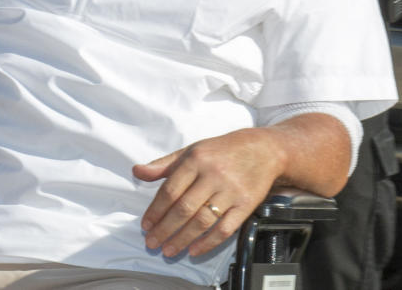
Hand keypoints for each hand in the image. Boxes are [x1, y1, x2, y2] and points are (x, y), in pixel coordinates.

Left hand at [132, 128, 283, 257]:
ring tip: (169, 249)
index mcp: (195, 160)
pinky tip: (194, 250)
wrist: (264, 150)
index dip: (156, 210)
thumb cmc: (223, 151)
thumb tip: (137, 172)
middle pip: (184, 208)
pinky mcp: (246, 205)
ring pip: (202, 220)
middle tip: (152, 242)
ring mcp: (231, 191)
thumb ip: (163, 164)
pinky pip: (225, 228)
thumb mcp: (191, 151)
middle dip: (165, 229)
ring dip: (183, 239)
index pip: (170, 190)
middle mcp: (212, 176)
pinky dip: (209, 242)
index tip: (146, 225)